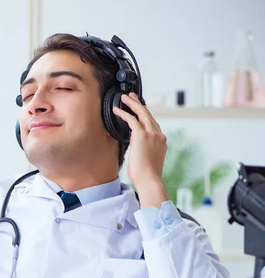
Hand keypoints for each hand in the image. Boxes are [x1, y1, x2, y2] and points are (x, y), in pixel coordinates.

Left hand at [113, 93, 168, 207]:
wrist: (150, 180)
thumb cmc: (147, 175)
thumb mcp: (148, 158)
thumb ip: (144, 148)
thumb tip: (135, 146)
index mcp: (161, 140)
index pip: (153, 123)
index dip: (145, 114)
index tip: (139, 109)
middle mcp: (158, 134)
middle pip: (148, 114)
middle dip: (139, 104)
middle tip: (132, 97)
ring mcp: (152, 134)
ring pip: (142, 113)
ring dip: (132, 104)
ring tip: (124, 98)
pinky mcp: (142, 135)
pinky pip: (132, 119)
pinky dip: (124, 113)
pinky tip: (117, 110)